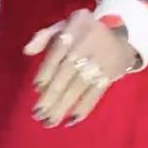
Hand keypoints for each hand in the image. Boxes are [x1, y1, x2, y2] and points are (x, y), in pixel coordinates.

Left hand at [26, 8, 137, 127]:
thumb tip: (26, 51)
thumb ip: (43, 36)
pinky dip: (84, 109)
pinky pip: (95, 94)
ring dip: (63, 106)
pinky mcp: (108, 77)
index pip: (56, 55)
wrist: (121, 35)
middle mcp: (84, 49)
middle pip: (65, 74)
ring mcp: (97, 64)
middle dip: (51, 96)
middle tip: (37, 115)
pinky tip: (71, 121)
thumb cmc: (83, 32)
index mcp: (71, 33)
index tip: (36, 88)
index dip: (46, 71)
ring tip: (49, 122)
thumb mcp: (64, 25)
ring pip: (78, 87)